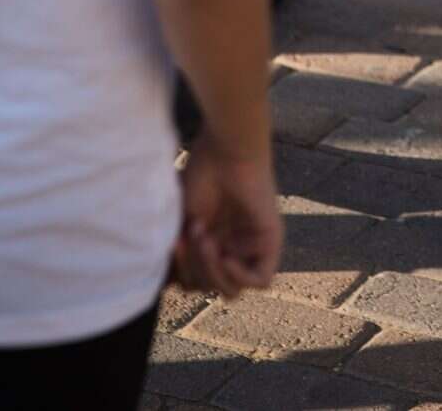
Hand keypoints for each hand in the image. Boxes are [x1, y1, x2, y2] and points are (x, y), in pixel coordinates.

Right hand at [174, 134, 281, 299]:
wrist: (225, 150)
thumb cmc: (199, 176)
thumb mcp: (179, 224)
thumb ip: (179, 258)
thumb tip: (171, 289)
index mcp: (208, 246)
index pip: (193, 284)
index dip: (179, 274)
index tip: (173, 246)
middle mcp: (230, 249)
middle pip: (209, 288)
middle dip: (193, 269)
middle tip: (190, 235)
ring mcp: (250, 247)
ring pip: (231, 289)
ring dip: (211, 270)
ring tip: (205, 237)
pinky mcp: (270, 242)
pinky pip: (260, 280)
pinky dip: (239, 277)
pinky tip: (226, 256)